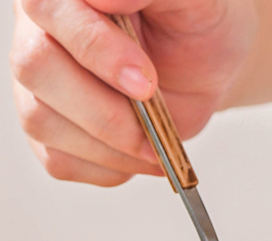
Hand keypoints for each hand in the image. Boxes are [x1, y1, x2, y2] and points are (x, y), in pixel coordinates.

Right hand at [10, 0, 256, 185]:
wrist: (209, 64)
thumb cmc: (199, 21)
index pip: (47, 8)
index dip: (96, 49)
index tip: (146, 81)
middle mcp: (39, 30)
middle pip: (35, 68)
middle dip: (105, 108)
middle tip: (155, 113)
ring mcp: (41, 83)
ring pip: (42, 121)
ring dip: (111, 145)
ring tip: (157, 142)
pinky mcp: (53, 127)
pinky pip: (60, 160)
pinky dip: (109, 168)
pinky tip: (142, 153)